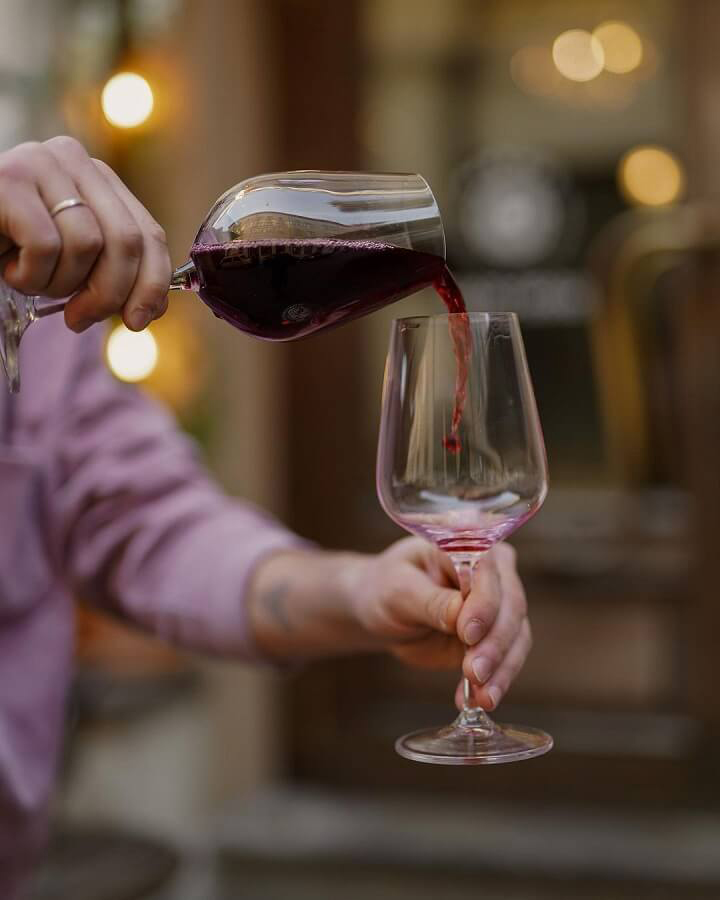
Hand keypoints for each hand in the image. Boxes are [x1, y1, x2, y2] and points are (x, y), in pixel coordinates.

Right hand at [0, 136, 170, 331]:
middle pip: (126, 241)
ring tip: (30, 278)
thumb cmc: (11, 250)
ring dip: (58, 282)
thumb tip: (151, 310)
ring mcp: (38, 163)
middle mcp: (72, 159)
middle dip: (109, 293)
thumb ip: (112, 273)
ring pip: (86, 245)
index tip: (139, 321)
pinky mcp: (7, 179)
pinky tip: (10, 267)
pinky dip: (30, 273)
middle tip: (79, 318)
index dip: (152, 284)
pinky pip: (46, 245)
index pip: (148, 233)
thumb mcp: (70, 261)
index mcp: (97, 176)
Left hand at [348, 538, 530, 710]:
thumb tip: (461, 614)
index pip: (488, 571)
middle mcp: (492, 570)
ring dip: (502, 669)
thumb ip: (430, 601)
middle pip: (510, 605)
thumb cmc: (384, 588)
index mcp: (467, 544)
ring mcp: (498, 604)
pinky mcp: (496, 635)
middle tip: (475, 674)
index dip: (483, 603)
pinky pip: (507, 659)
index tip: (467, 633)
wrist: (380, 610)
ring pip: (517, 636)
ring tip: (483, 697)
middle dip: (495, 644)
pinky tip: (482, 700)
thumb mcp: (397, 590)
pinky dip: (498, 681)